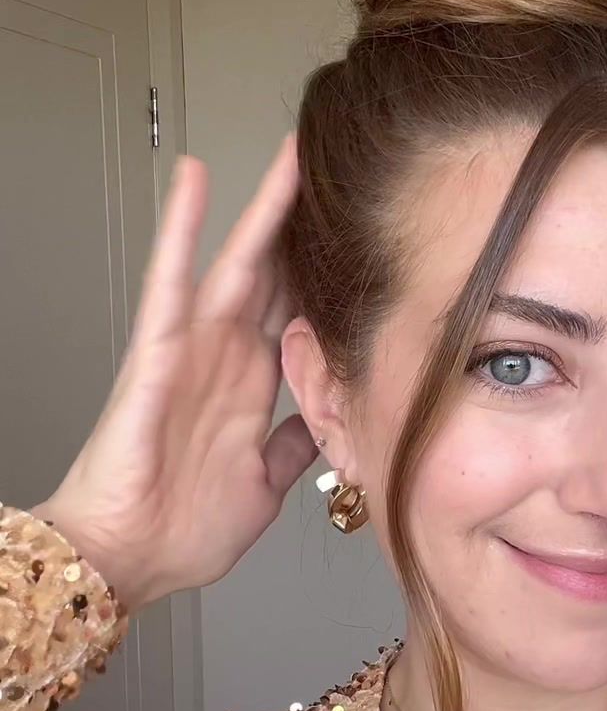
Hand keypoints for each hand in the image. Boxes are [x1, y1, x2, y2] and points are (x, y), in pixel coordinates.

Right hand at [40, 134, 317, 611]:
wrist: (128, 561)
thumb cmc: (181, 529)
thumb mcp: (265, 484)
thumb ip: (294, 443)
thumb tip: (326, 417)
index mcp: (251, 386)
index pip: (301, 313)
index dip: (334, 274)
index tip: (375, 236)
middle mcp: (225, 356)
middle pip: (278, 272)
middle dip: (312, 222)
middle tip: (349, 168)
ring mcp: (193, 347)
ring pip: (237, 258)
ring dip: (265, 205)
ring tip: (294, 149)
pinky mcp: (157, 350)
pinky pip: (171, 277)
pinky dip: (180, 226)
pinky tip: (193, 177)